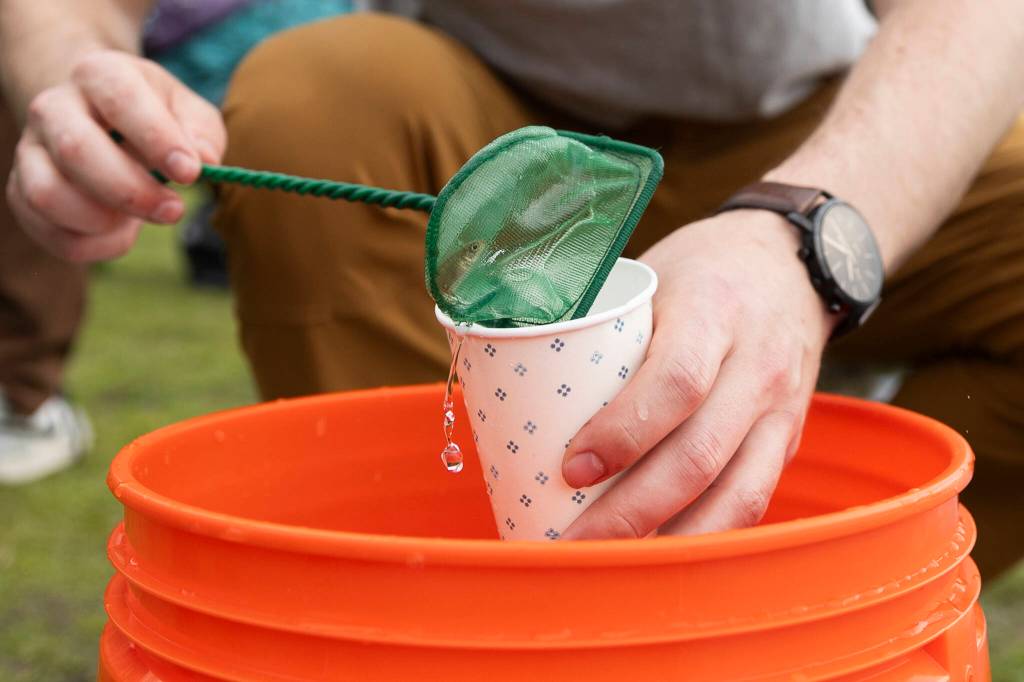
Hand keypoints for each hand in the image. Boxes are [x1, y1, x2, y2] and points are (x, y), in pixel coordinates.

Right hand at [5, 50, 225, 261]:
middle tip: (174, 211)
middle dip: (131, 191)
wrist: (101, 120)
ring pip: (47, 194)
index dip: (157, 139)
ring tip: (136, 222)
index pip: (120, 99)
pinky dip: (90, 245)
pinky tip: (119, 232)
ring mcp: (31, 150)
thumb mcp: (188, 113)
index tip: (190, 173)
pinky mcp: (22, 191)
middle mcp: (54, 106)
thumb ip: (201, 133)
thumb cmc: (155, 118)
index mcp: (99, 75)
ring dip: (101, 221)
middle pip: (76, 150)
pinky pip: (47, 230)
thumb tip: (204, 159)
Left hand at [560, 211, 833, 538]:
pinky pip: (753, 499)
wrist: (793, 263)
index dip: (622, 434)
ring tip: (611, 563)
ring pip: (736, 493)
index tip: (569, 469)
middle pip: (700, 455)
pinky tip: (662, 552)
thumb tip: (514, 376)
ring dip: (670, 540)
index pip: (676, 382)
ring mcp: (781, 408)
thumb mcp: (652, 277)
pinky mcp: (790, 438)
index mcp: (714, 312)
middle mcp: (757, 365)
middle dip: (631, 511)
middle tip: (573, 540)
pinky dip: (706, 535)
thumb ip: (602, 327)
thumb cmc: (702, 271)